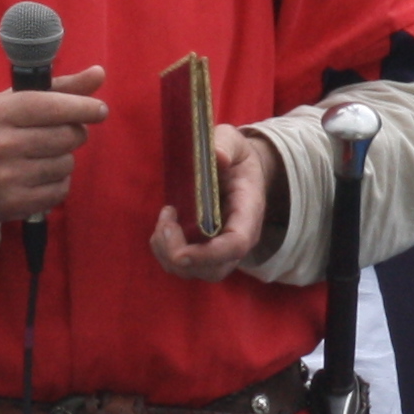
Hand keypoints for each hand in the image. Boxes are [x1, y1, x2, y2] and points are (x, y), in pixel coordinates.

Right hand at [0, 65, 107, 228]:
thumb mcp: (13, 101)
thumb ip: (59, 88)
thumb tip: (99, 73)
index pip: (50, 106)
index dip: (82, 107)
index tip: (99, 110)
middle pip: (66, 136)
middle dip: (74, 133)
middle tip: (63, 133)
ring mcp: (5, 178)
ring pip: (66, 164)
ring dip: (64, 158)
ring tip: (43, 156)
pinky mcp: (14, 204)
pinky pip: (61, 190)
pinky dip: (58, 182)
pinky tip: (40, 176)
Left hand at [153, 127, 282, 278]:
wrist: (240, 171)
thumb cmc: (236, 157)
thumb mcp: (233, 141)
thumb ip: (226, 145)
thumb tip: (217, 156)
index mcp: (249, 212)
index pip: (236, 245)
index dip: (208, 255)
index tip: (180, 252)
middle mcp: (238, 239)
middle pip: (213, 270)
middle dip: (180, 255)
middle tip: (166, 221)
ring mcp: (221, 249)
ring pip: (195, 272)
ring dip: (168, 253)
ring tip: (165, 219)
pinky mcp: (204, 251)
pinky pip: (183, 265)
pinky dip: (165, 250)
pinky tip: (165, 224)